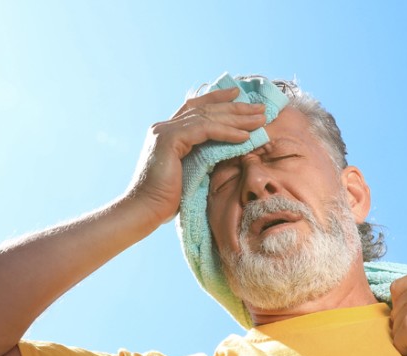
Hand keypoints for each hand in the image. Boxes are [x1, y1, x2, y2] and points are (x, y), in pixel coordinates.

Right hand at [122, 87, 266, 223]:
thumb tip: (228, 148)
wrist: (145, 209)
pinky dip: (226, 132)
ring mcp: (165, 131)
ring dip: (236, 118)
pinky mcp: (169, 139)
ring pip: (207, 117)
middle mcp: (164, 126)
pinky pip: (204, 130)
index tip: (238, 95)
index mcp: (167, 132)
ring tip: (259, 120)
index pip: (195, 107)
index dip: (217, 98)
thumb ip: (202, 154)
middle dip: (235, 107)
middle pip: (204, 109)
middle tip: (260, 108)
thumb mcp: (190, 170)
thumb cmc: (166, 199)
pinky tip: (244, 136)